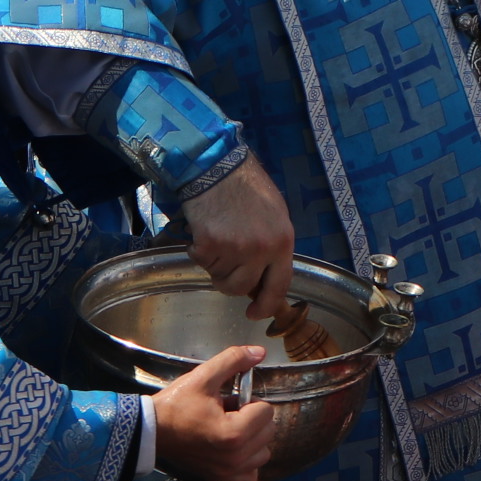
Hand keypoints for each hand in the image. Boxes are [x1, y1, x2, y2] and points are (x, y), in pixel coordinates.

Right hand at [151, 345, 273, 480]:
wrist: (152, 431)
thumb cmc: (177, 403)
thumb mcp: (203, 376)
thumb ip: (233, 360)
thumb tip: (260, 352)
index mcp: (233, 432)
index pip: (266, 410)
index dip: (250, 400)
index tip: (230, 401)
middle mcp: (235, 457)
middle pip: (268, 432)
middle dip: (253, 418)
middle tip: (229, 413)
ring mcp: (228, 472)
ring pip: (263, 453)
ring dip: (253, 440)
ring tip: (230, 430)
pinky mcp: (221, 480)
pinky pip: (251, 476)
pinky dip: (247, 463)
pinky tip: (233, 450)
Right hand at [183, 157, 294, 320]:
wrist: (217, 167)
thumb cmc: (246, 187)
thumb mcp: (275, 215)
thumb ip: (273, 246)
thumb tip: (264, 275)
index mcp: (282, 241)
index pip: (279, 285)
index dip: (266, 305)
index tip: (255, 313)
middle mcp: (262, 249)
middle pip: (242, 288)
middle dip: (231, 284)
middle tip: (223, 270)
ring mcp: (236, 248)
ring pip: (220, 278)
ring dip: (214, 265)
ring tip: (216, 238)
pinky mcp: (210, 245)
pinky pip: (202, 263)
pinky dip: (198, 251)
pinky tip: (204, 230)